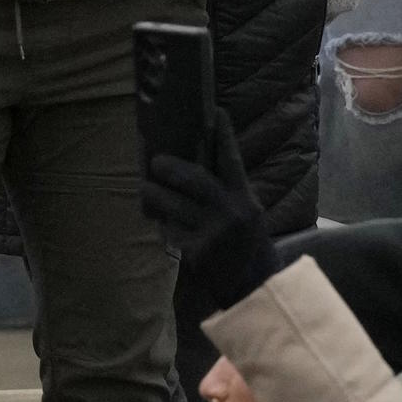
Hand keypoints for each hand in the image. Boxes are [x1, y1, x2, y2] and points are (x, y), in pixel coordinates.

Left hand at [141, 104, 277, 319]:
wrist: (256, 290)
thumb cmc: (249, 246)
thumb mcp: (249, 214)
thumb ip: (229, 190)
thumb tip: (202, 160)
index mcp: (245, 198)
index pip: (232, 160)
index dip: (223, 135)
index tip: (215, 112)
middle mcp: (231, 213)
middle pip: (194, 179)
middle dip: (170, 167)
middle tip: (155, 161)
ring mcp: (214, 234)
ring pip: (174, 205)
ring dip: (155, 195)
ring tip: (145, 189)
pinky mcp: (198, 253)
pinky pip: (171, 231)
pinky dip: (163, 225)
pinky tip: (159, 221)